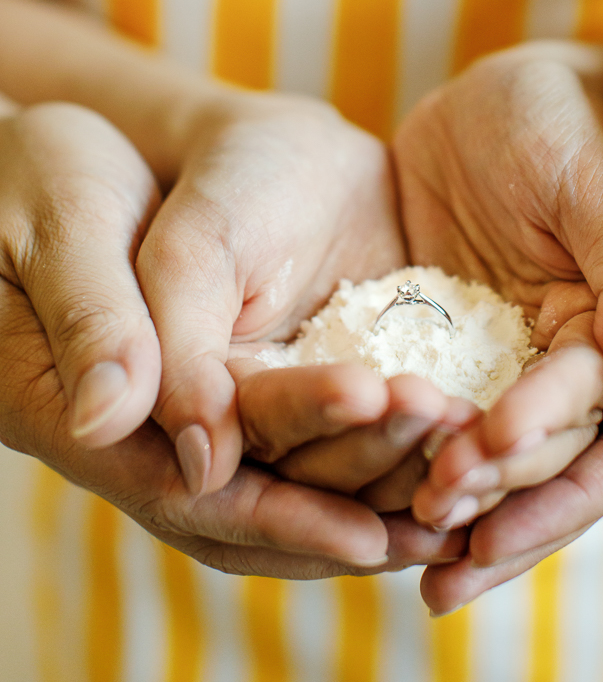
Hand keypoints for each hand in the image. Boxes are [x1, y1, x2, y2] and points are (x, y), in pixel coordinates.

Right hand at [0, 101, 460, 575]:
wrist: (85, 153)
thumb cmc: (51, 174)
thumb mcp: (68, 223)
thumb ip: (97, 317)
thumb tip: (129, 424)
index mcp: (85, 411)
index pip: (187, 489)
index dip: (280, 514)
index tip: (367, 527)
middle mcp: (145, 432)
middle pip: (255, 499)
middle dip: (354, 487)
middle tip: (443, 465)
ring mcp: (201, 408)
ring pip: (294, 474)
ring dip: (381, 478)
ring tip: (471, 466)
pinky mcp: (249, 374)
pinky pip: (313, 428)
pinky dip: (381, 441)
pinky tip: (452, 437)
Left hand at [421, 0, 602, 612]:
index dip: (567, 472)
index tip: (478, 492)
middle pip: (596, 450)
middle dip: (513, 502)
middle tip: (427, 555)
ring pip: (553, 429)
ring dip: (486, 486)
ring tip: (407, 539)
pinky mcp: (568, 298)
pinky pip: (519, 375)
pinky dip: (468, 420)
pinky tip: (408, 455)